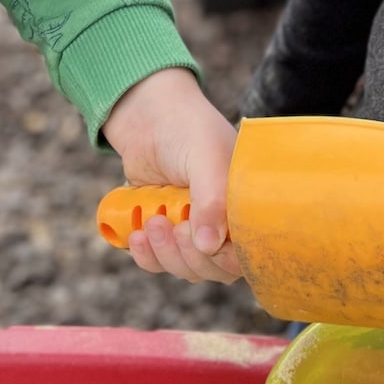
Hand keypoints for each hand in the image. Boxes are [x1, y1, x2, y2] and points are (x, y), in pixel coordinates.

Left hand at [100, 67, 241, 284]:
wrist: (146, 115)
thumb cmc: (186, 127)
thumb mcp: (205, 156)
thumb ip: (212, 200)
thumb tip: (208, 246)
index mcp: (245, 205)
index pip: (246, 253)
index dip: (225, 258)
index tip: (203, 240)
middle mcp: (223, 221)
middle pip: (215, 268)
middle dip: (190, 255)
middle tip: (174, 226)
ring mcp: (193, 228)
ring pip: (186, 268)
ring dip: (166, 254)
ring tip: (151, 222)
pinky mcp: (164, 231)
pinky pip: (159, 262)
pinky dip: (147, 256)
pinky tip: (137, 235)